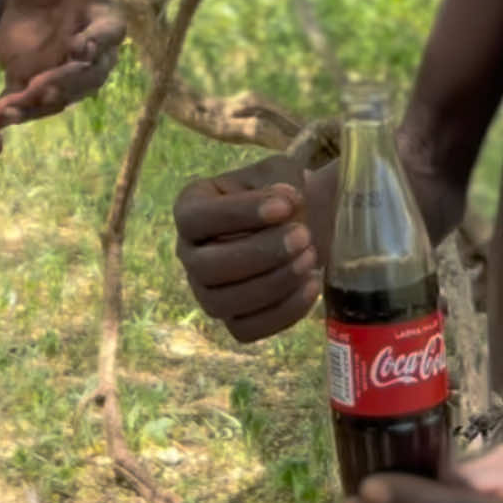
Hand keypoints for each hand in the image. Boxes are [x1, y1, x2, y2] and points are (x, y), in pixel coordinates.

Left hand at [0, 0, 124, 125]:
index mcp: (102, 18)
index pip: (109, 33)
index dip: (99, 41)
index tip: (82, 46)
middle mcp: (91, 54)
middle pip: (87, 76)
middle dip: (65, 84)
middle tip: (41, 89)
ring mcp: (63, 74)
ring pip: (58, 98)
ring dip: (35, 107)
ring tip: (10, 112)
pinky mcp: (34, 86)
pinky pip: (28, 106)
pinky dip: (12, 113)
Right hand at [173, 156, 323, 341]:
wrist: (304, 223)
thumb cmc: (282, 194)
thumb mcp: (281, 173)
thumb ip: (281, 180)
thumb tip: (287, 200)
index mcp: (190, 209)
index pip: (196, 218)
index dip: (238, 214)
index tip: (285, 206)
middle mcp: (189, 254)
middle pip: (206, 267)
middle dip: (259, 253)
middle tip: (304, 235)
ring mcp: (206, 291)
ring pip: (222, 302)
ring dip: (271, 283)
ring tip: (311, 257)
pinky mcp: (231, 320)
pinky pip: (245, 330)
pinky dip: (281, 312)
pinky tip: (312, 285)